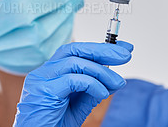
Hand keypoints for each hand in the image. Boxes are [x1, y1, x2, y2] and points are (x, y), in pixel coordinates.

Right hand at [13, 41, 132, 125]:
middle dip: (103, 50)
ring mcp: (42, 79)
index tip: (123, 48)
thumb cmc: (53, 124)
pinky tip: (103, 94)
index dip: (101, 47)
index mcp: (52, 71)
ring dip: (102, 71)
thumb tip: (115, 79)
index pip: (77, 51)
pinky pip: (73, 80)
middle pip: (75, 49)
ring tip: (118, 82)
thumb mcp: (79, 105)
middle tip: (125, 55)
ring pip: (76, 62)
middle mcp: (45, 71)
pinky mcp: (44, 90)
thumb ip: (94, 89)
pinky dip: (93, 84)